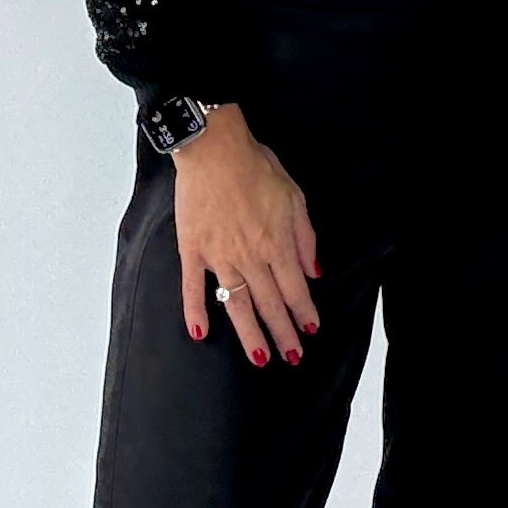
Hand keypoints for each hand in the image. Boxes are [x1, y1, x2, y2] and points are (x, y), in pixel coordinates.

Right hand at [171, 106, 320, 364]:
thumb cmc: (256, 167)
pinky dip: (195, 310)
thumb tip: (314, 272)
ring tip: (259, 358)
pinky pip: (193, 286)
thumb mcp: (294, 197)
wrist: (214, 148)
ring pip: (237, 304)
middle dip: (283, 334)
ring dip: (249, 334)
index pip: (294, 290)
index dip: (303, 314)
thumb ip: (305, 238)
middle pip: (269, 304)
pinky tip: (200, 333)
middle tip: (291, 358)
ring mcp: (219, 256)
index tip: (310, 332)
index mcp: (277, 243)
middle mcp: (250, 256)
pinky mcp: (193, 249)